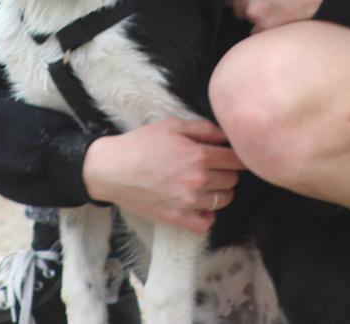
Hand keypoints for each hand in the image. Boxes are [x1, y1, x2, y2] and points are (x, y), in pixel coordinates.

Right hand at [81, 118, 244, 233]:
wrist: (112, 169)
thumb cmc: (141, 143)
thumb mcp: (172, 126)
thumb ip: (204, 129)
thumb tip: (227, 135)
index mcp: (200, 156)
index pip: (237, 160)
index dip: (236, 156)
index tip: (230, 155)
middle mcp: (199, 181)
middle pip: (232, 180)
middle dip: (227, 172)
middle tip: (213, 167)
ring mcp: (189, 202)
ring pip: (224, 200)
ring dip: (219, 191)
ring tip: (205, 184)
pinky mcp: (177, 218)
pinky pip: (206, 223)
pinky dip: (206, 215)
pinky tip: (198, 204)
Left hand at [227, 0, 338, 32]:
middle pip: (238, 9)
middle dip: (250, 8)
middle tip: (270, 6)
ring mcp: (253, 12)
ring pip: (249, 22)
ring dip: (260, 21)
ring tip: (281, 14)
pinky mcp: (265, 27)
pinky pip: (259, 34)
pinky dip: (269, 31)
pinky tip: (283, 23)